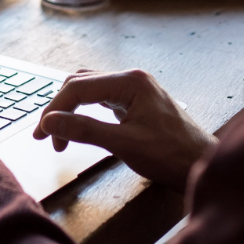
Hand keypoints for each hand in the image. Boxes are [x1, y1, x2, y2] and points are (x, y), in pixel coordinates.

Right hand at [33, 69, 215, 191]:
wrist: (202, 164)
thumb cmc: (171, 155)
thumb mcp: (124, 144)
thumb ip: (85, 130)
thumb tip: (50, 122)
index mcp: (130, 81)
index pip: (78, 87)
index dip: (55, 109)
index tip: (41, 134)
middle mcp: (131, 78)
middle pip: (81, 83)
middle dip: (60, 108)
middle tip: (46, 137)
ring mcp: (135, 89)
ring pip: (90, 89)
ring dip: (71, 109)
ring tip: (59, 136)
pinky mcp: (136, 102)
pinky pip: (102, 99)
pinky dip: (85, 112)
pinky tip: (80, 127)